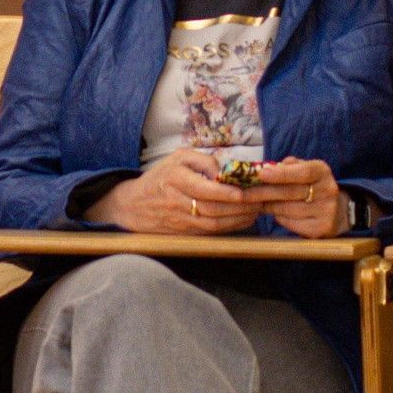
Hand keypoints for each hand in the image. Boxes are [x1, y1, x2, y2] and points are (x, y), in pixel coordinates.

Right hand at [88, 153, 268, 236]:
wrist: (133, 206)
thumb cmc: (160, 177)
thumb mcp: (177, 158)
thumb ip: (202, 160)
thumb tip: (223, 171)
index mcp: (174, 180)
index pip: (202, 190)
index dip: (224, 193)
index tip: (243, 192)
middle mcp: (177, 202)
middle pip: (212, 210)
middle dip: (238, 208)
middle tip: (259, 201)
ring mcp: (181, 221)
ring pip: (213, 224)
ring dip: (237, 219)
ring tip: (256, 210)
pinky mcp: (186, 234)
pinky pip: (211, 233)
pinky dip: (230, 227)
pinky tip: (243, 219)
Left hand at [250, 156, 351, 237]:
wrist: (336, 211)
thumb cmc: (311, 186)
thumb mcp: (305, 170)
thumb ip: (288, 166)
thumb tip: (268, 167)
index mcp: (322, 172)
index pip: (301, 172)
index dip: (280, 173)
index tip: (260, 174)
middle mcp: (327, 191)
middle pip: (290, 192)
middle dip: (264, 193)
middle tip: (244, 194)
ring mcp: (325, 212)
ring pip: (287, 209)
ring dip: (268, 206)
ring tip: (256, 203)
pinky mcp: (320, 229)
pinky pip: (290, 223)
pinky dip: (279, 217)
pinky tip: (274, 213)